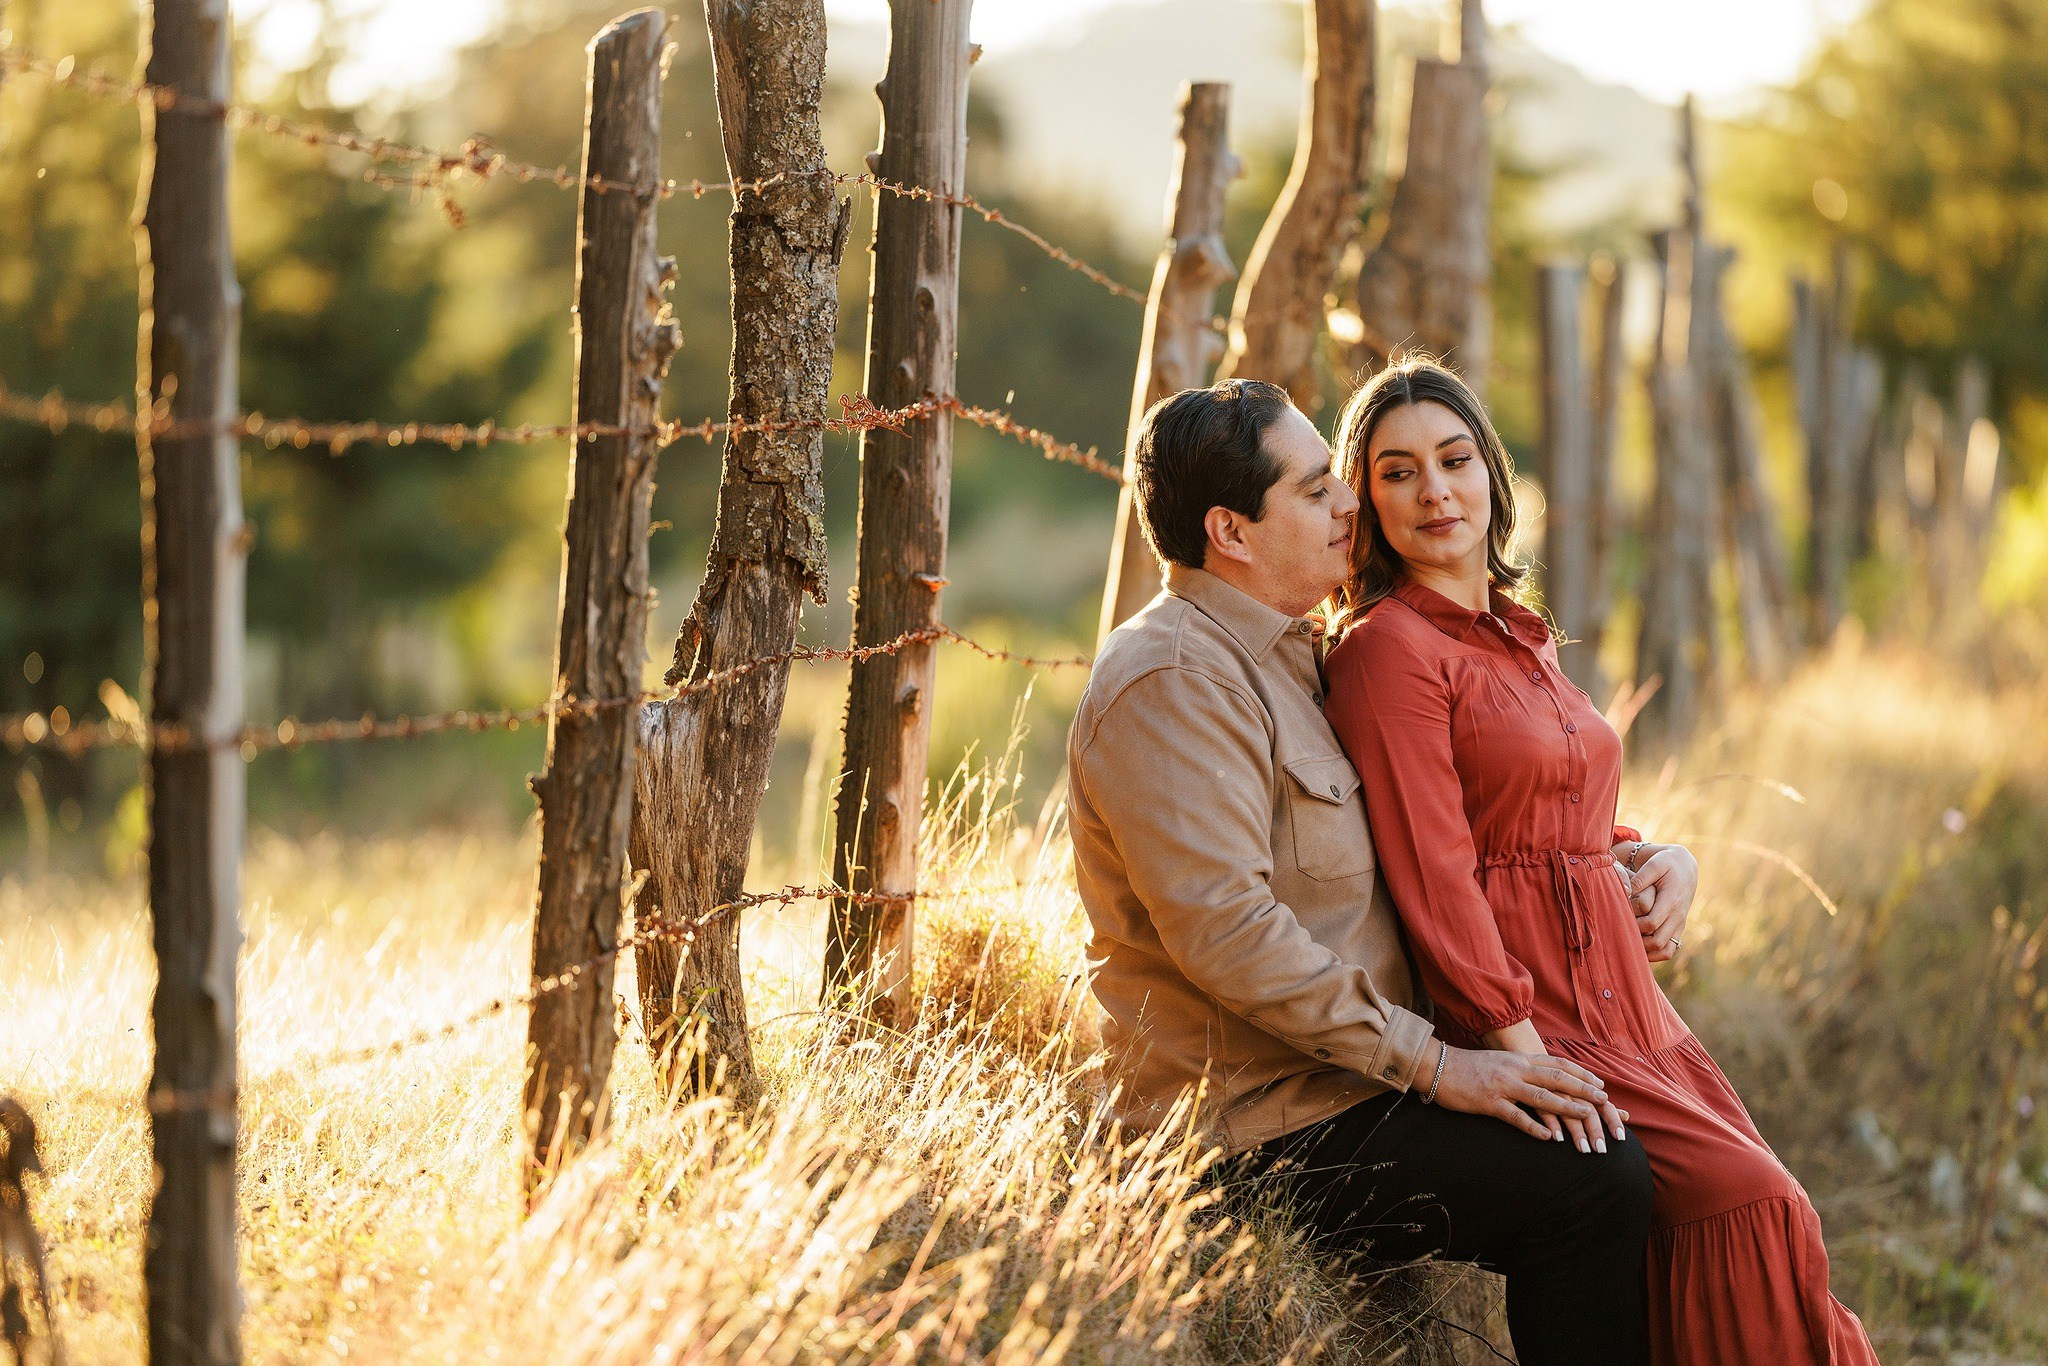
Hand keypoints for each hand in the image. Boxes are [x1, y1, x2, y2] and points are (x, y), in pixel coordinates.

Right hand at [1479, 1019, 1629, 1152]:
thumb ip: (1522, 1067)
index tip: (1601, 1085)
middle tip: (1605, 1101)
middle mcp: (1516, 1069)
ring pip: (1541, 1096)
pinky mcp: (1489, 1102)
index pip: (1558, 1064)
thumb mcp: (1500, 1061)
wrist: (1437, 1066)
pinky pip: (1515, 1116)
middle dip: (1584, 1089)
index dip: (1582, 1074)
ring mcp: (1503, 1085)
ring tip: (1586, 1117)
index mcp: (1519, 1059)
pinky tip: (1548, 1138)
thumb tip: (1543, 1076)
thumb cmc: (1469, 1066)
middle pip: (1556, 1078)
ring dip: (1566, 1107)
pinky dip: (1533, 1127)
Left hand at [1620, 842, 1697, 962]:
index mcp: (1671, 900)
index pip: (1652, 923)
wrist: (1686, 867)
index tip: (1618, 919)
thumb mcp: (1654, 864)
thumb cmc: (1666, 863)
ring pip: (1664, 950)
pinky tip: (1638, 949)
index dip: (1634, 926)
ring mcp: (1679, 924)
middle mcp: (1678, 915)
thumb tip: (1626, 892)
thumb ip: (1640, 879)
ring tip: (1626, 943)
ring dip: (1645, 952)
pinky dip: (1654, 955)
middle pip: (1657, 941)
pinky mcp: (1678, 929)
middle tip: (1618, 934)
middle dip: (1636, 941)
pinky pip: (1669, 950)